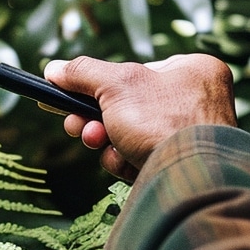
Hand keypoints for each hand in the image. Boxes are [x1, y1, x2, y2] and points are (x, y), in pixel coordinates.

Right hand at [43, 54, 237, 180]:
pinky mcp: (178, 165)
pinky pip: (140, 156)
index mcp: (193, 71)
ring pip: (129, 133)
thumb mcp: (116, 85)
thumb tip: (53, 69)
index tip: (68, 94)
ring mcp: (188, 136)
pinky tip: (122, 161)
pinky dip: (124, 159)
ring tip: (97, 142)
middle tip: (75, 124)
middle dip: (95, 118)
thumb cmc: (163, 122)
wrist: (188, 180)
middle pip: (127, 104)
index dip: (100, 84)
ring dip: (105, 139)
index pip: (135, 71)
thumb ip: (82, 72)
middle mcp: (196, 101)